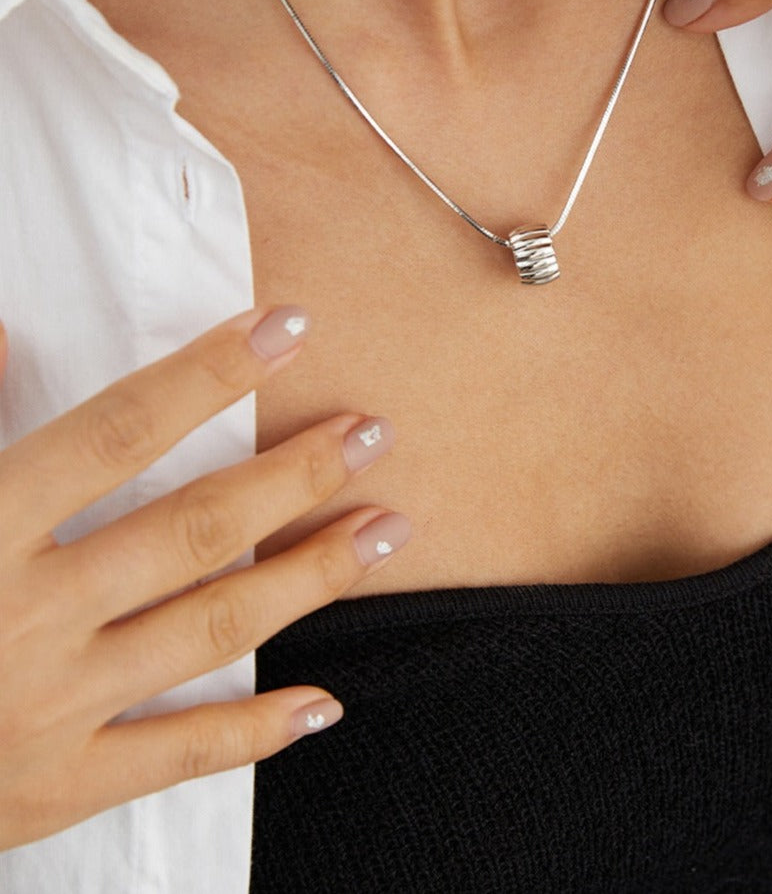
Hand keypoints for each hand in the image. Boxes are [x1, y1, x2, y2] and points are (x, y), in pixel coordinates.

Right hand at [0, 307, 407, 848]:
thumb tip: (6, 331)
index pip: (117, 431)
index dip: (207, 373)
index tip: (284, 327)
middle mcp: (24, 615)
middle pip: (191, 528)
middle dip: (293, 476)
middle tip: (373, 432)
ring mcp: (48, 707)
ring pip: (211, 629)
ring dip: (311, 578)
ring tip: (389, 530)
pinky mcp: (55, 788)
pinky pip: (176, 756)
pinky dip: (256, 731)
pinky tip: (324, 703)